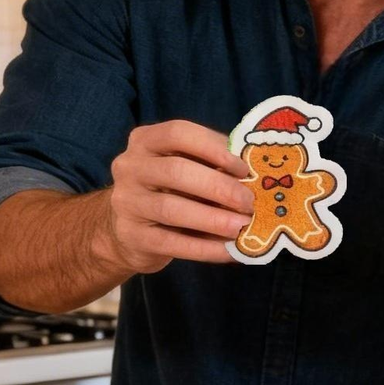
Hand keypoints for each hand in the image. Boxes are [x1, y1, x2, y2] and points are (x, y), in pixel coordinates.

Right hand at [97, 120, 252, 274]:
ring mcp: (126, 201)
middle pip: (177, 171)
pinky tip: (231, 251)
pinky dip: (206, 248)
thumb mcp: (188, 170)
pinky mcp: (131, 235)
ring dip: (214, 219)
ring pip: (172, 208)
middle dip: (219, 187)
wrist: (129, 230)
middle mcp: (129, 166)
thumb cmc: (171, 191)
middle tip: (250, 203)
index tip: (244, 169)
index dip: (214, 149)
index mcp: (146, 140)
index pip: (179, 133)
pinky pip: (171, 242)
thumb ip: (214, 167)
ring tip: (243, 227)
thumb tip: (257, 177)